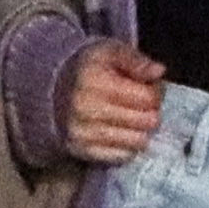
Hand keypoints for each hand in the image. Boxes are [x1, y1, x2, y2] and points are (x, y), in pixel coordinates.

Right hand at [61, 41, 169, 165]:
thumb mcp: (109, 52)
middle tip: (141, 102)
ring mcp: (83, 132)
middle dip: (151, 110)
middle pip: (147, 121)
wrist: (50, 89)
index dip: (156, 91)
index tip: (147, 86)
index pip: (148, 97)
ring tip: (130, 115)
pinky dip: (126, 144)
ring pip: (138, 141)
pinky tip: (119, 129)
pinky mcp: (82, 151)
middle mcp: (85, 108)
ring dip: (140, 129)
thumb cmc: (88, 68)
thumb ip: (135, 59)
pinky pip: (123, 156)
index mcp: (94, 80)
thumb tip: (158, 71)